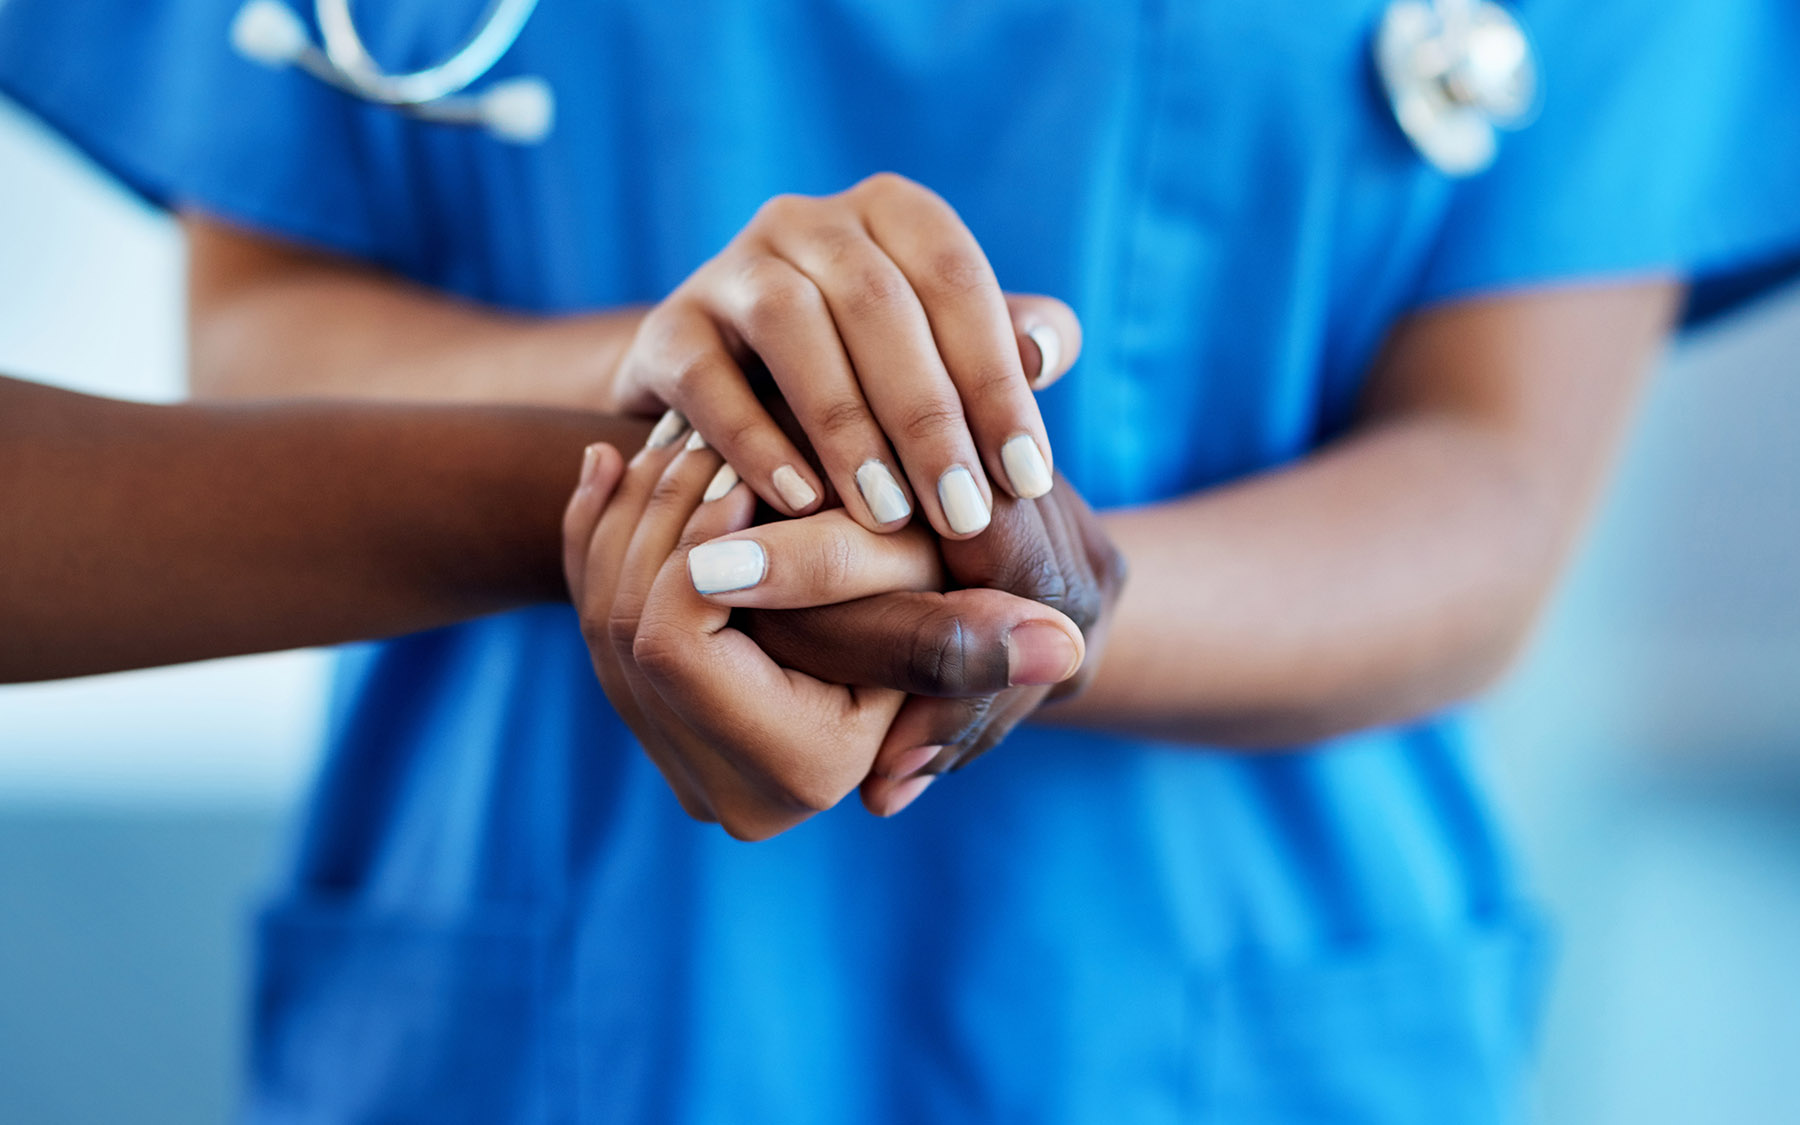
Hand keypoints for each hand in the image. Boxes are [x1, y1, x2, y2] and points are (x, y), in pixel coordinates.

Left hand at [562, 425, 1088, 838]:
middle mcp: (716, 788)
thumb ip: (975, 628)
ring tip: (668, 430)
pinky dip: (596, 530)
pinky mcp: (649, 717)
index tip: (734, 465)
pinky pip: (589, 609)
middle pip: (621, 622)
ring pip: (599, 609)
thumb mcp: (945, 607)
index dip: (692, 543)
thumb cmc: (941, 611)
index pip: (673, 641)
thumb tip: (1063, 644)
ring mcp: (673, 754)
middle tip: (690, 425)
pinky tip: (612, 460)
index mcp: (786, 776)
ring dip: (629, 509)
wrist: (898, 635)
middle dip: (653, 512)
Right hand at [607, 173, 1082, 537]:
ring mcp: (729, 266)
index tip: (1028, 479)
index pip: (955, 280)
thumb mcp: (945, 357)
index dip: (996, 380)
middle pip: (879, 303)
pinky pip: (710, 378)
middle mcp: (808, 221)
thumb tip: (1043, 353)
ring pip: (792, 325)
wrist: (727, 401)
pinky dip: (757, 442)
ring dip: (847, 427)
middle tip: (964, 513)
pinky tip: (804, 504)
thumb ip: (1006, 348)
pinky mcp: (668, 328)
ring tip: (887, 515)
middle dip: (929, 418)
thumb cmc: (868, 382)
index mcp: (891, 213)